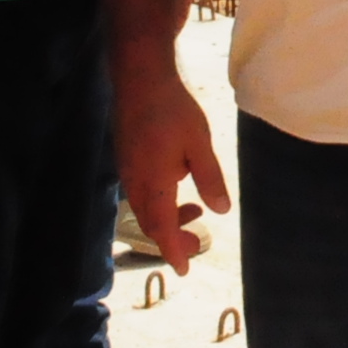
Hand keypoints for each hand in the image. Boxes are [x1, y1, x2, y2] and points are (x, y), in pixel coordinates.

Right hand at [114, 57, 232, 272]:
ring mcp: (128, 170)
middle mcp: (136, 182)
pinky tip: (177, 181)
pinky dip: (158, 200)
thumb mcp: (200, 143)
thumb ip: (209, 179)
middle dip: (172, 238)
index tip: (184, 269)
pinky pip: (140, 191)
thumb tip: (220, 210)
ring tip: (194, 211)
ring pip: (144, 208)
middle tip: (196, 241)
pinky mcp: (126, 158)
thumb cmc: (173, 110)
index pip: (162, 229)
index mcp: (155, 183)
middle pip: (151, 223)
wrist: (140, 78)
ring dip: (167, 218)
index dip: (174, 251)